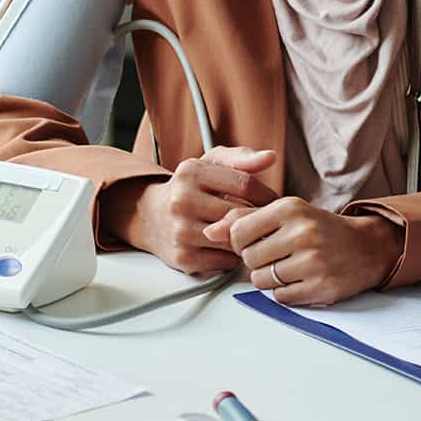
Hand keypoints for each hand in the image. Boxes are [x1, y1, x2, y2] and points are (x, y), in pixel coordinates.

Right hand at [131, 146, 277, 274]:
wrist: (148, 216)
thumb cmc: (188, 189)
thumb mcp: (209, 164)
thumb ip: (240, 158)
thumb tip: (270, 157)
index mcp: (191, 173)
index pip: (245, 184)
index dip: (266, 195)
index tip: (272, 202)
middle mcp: (182, 201)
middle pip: (241, 214)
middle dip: (258, 219)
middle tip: (264, 220)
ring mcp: (181, 231)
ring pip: (235, 240)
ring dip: (246, 239)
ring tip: (246, 232)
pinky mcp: (183, 258)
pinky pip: (226, 262)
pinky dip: (232, 257)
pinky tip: (227, 247)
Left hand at [207, 196, 404, 306]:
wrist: (366, 246)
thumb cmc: (318, 228)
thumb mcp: (283, 213)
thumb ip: (244, 218)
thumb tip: (209, 232)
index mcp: (289, 208)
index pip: (238, 231)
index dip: (238, 242)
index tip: (251, 242)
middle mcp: (302, 232)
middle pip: (248, 258)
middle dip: (255, 260)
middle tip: (275, 255)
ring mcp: (313, 261)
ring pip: (261, 280)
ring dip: (268, 278)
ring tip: (287, 266)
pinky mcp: (321, 287)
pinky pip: (281, 297)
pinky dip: (284, 292)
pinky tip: (299, 278)